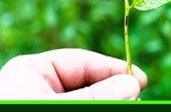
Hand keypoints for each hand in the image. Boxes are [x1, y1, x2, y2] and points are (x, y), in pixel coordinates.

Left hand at [0, 48, 147, 99]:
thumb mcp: (59, 108)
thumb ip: (96, 97)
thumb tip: (132, 84)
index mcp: (29, 73)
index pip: (80, 62)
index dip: (113, 70)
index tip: (140, 81)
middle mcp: (33, 91)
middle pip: (84, 86)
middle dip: (111, 94)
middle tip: (136, 101)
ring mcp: (38, 108)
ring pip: (82, 103)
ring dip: (104, 105)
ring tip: (127, 106)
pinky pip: (72, 110)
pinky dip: (89, 110)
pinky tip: (110, 110)